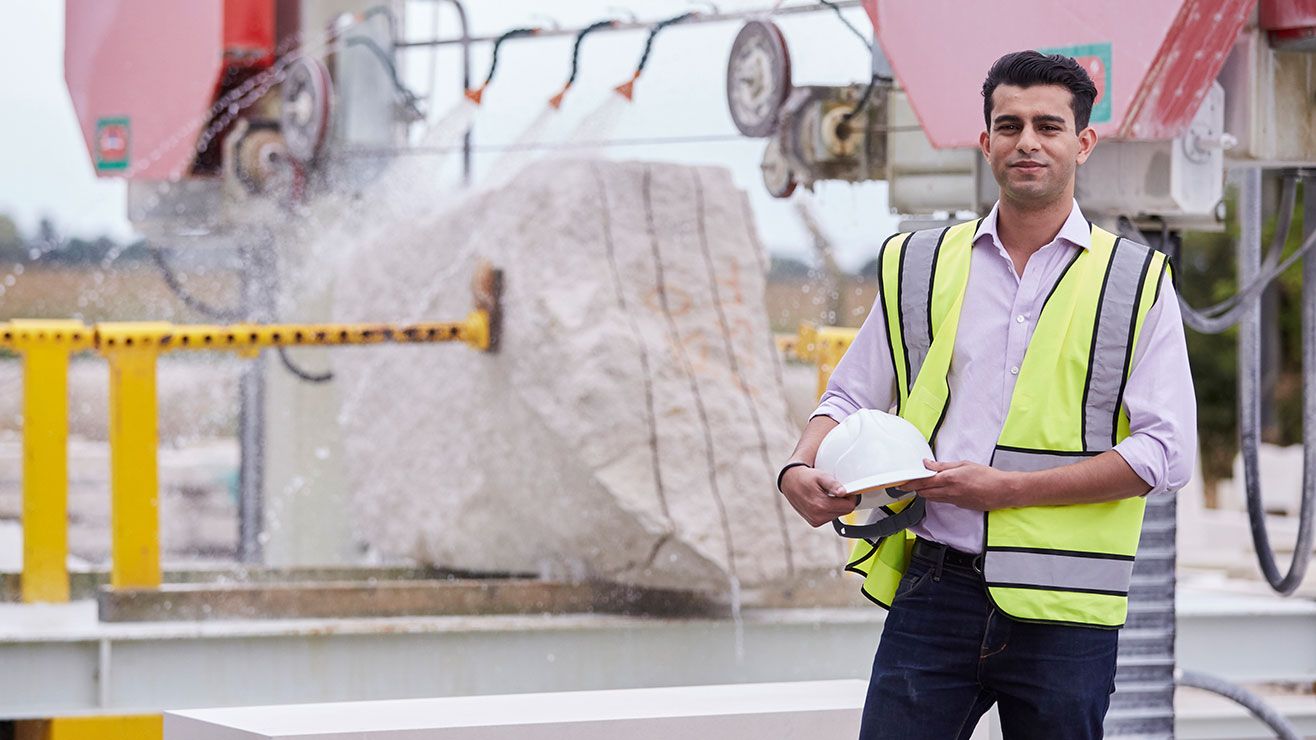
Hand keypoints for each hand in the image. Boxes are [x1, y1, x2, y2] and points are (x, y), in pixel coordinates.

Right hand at [779, 466, 857, 527]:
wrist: (790, 482)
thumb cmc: (805, 478)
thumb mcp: (820, 476)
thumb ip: (833, 484)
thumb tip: (843, 492)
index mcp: (821, 505)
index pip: (849, 507)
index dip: (850, 497)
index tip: (845, 490)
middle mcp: (818, 516)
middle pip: (844, 512)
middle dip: (842, 502)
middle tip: (834, 491)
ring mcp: (815, 521)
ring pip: (837, 515)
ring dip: (835, 506)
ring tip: (826, 495)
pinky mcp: (814, 522)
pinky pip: (830, 517)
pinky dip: (829, 510)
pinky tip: (821, 501)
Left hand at [900, 459, 1019, 511]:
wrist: (1002, 491)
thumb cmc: (987, 475)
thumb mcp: (964, 464)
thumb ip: (943, 466)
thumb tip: (927, 464)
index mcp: (949, 479)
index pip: (923, 482)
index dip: (910, 483)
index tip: (901, 482)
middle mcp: (949, 492)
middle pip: (924, 493)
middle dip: (915, 488)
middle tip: (908, 483)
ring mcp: (954, 501)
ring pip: (931, 498)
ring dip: (924, 492)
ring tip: (920, 485)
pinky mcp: (959, 506)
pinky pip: (942, 501)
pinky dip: (935, 496)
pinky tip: (937, 490)